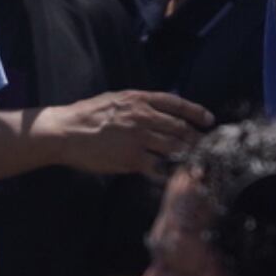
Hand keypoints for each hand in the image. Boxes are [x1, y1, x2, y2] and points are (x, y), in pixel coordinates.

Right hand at [51, 90, 211, 177]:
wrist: (66, 131)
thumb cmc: (88, 114)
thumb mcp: (117, 99)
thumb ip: (140, 103)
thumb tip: (161, 108)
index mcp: (140, 99)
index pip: (177, 103)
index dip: (196, 112)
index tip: (208, 120)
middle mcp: (143, 116)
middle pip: (180, 128)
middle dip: (197, 138)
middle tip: (207, 146)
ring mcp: (139, 138)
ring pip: (173, 147)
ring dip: (188, 156)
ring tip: (198, 162)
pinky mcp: (131, 159)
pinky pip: (158, 167)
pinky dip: (168, 172)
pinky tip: (173, 176)